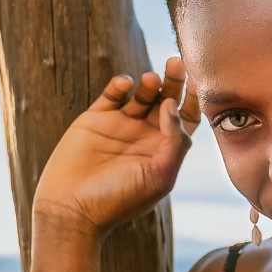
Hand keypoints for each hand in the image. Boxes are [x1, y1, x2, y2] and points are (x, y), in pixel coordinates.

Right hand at [32, 57, 199, 237]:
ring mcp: (121, 126)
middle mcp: (146, 136)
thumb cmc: (120, 200)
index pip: (186, 119)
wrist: (72, 209)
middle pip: (167, 101)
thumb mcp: (159, 176)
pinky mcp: (95, 119)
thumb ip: (174, 141)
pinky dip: (120, 85)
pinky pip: (113, 95)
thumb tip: (172, 104)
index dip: (194, 100)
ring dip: (150, 83)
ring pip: (142, 95)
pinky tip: (126, 84)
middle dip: (174, 82)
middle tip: (177, 63)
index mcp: (165, 151)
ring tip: (151, 79)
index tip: (198, 83)